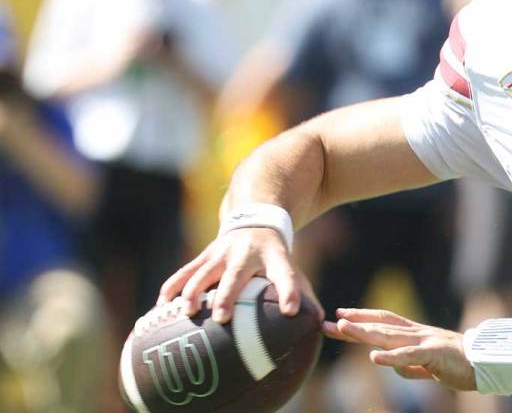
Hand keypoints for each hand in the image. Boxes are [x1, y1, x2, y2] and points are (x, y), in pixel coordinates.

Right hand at [157, 228, 321, 324]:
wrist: (254, 219)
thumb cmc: (274, 256)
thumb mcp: (291, 265)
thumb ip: (303, 291)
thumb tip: (319, 322)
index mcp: (274, 257)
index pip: (285, 274)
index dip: (289, 291)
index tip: (291, 311)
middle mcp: (246, 254)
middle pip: (236, 275)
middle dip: (228, 295)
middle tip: (222, 317)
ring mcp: (221, 253)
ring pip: (204, 272)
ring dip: (193, 291)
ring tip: (186, 312)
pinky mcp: (203, 256)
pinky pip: (184, 272)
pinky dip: (171, 288)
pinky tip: (160, 309)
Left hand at [324, 308, 475, 390]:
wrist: (487, 362)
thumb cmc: (459, 363)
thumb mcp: (428, 365)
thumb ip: (411, 365)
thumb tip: (393, 367)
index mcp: (416, 334)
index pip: (384, 321)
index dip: (362, 317)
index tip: (340, 316)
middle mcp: (418, 333)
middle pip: (381, 325)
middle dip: (353, 324)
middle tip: (328, 322)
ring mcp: (426, 341)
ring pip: (390, 336)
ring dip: (364, 332)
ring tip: (343, 328)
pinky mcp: (435, 354)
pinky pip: (409, 356)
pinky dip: (391, 357)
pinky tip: (375, 358)